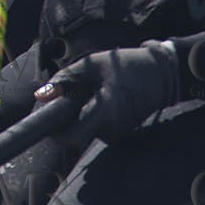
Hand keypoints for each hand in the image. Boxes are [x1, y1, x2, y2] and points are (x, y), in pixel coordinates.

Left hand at [32, 40, 180, 148]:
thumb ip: (65, 78)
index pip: (71, 139)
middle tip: (67, 98)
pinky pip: (97, 128)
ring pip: (85, 131)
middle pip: (75, 135)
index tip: (50, 118)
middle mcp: (110, 129)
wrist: (164, 75)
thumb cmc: (128, 66)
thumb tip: (40, 95)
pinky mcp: (120, 131)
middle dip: (66, 120)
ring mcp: (116, 133)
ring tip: (89, 91)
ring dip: (79, 115)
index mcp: (103, 112)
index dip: (55, 133)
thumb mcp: (93, 65)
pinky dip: (91, 116)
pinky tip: (100, 97)